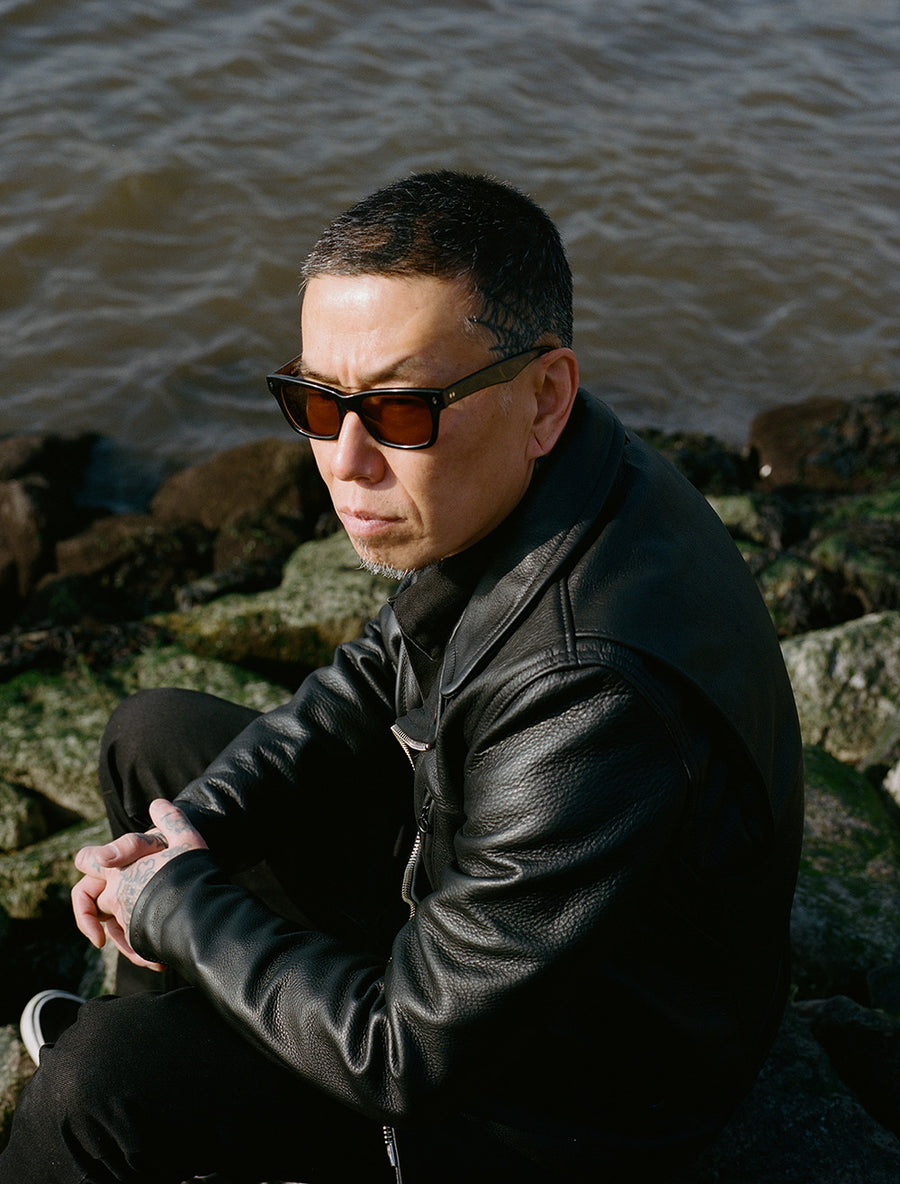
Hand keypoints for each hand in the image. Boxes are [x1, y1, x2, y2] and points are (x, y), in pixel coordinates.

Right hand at [71, 799, 207, 969]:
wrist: (187, 846)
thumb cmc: (168, 842)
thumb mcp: (154, 841)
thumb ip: (129, 845)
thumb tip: (102, 857)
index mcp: (110, 871)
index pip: (85, 892)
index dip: (85, 913)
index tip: (100, 938)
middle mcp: (114, 887)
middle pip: (103, 923)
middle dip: (117, 941)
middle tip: (136, 955)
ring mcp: (128, 901)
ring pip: (119, 932)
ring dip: (133, 949)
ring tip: (155, 961)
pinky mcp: (143, 911)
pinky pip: (136, 934)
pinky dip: (145, 948)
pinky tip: (161, 959)